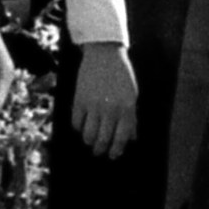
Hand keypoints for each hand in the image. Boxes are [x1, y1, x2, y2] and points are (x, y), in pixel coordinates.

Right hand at [72, 41, 138, 158]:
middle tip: (99, 151)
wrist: (104, 53)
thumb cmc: (121, 74)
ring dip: (89, 141)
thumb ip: (131, 117)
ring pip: (88, 135)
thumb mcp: (132, 95)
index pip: (121, 138)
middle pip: (103, 140)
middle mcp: (110, 109)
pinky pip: (76, 123)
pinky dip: (79, 128)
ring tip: (90, 140)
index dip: (116, 150)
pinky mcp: (79, 100)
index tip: (113, 154)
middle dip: (100, 149)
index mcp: (126, 108)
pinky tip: (82, 126)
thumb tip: (131, 138)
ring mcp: (93, 105)